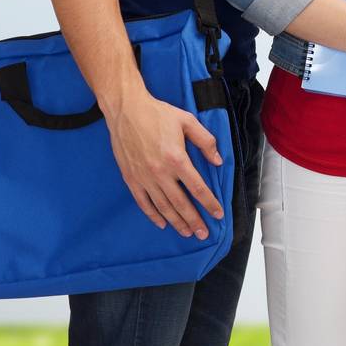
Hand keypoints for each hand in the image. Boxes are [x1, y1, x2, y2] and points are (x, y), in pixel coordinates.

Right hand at [102, 85, 225, 237]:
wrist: (126, 111)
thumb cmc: (158, 114)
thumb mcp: (187, 121)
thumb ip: (205, 141)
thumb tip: (217, 160)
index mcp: (176, 159)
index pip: (197, 187)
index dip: (209, 202)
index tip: (218, 214)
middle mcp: (160, 173)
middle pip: (180, 203)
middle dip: (194, 220)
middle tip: (203, 233)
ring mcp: (144, 178)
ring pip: (163, 206)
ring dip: (176, 222)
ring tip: (187, 232)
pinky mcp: (131, 179)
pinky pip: (143, 203)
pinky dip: (153, 215)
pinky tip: (163, 223)